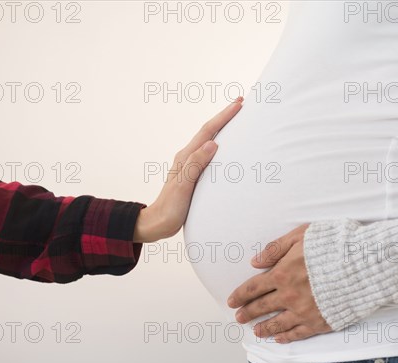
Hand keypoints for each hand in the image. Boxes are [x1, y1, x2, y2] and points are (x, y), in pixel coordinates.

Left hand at [134, 98, 242, 242]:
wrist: (157, 223)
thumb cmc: (170, 208)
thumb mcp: (184, 186)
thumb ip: (196, 164)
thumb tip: (212, 144)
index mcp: (186, 157)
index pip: (208, 131)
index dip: (223, 116)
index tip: (238, 104)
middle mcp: (187, 158)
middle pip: (208, 131)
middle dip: (224, 117)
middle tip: (240, 104)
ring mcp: (189, 166)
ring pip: (208, 140)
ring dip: (222, 128)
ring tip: (236, 120)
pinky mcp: (192, 175)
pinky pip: (208, 154)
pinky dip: (219, 144)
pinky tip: (225, 147)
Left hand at [227, 224, 331, 342]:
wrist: (364, 265)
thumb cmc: (334, 245)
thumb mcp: (301, 236)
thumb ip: (276, 248)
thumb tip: (255, 261)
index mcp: (282, 273)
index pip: (254, 287)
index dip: (241, 295)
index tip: (232, 301)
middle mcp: (289, 295)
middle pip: (262, 307)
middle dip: (247, 313)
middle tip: (238, 318)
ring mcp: (304, 311)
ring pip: (277, 324)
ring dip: (264, 328)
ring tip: (256, 331)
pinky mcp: (319, 322)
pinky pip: (298, 333)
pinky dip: (286, 337)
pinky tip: (280, 339)